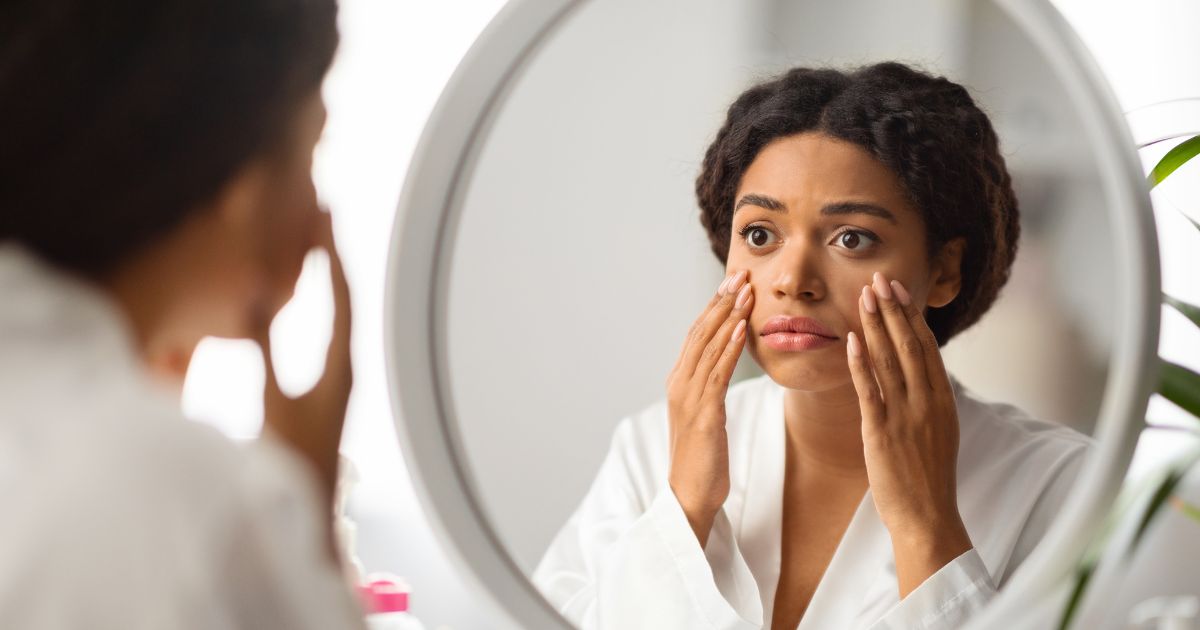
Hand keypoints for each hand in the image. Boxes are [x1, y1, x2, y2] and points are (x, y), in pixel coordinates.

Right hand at [255, 211, 352, 528]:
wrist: (311, 508)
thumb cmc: (293, 461)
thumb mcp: (273, 400)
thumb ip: (264, 350)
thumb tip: (257, 298)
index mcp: (341, 365)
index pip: (340, 297)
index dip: (331, 255)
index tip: (325, 217)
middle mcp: (348, 366)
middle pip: (345, 297)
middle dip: (333, 255)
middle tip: (324, 213)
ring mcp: (342, 376)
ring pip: (341, 312)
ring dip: (330, 275)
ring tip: (319, 240)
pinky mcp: (332, 386)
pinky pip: (333, 328)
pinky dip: (325, 301)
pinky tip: (316, 295)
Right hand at [666, 270, 752, 546]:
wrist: (690, 496)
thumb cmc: (703, 459)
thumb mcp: (706, 415)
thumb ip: (710, 387)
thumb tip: (725, 363)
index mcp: (679, 382)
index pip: (696, 334)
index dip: (714, 306)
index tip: (732, 282)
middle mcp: (679, 384)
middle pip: (700, 332)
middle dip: (721, 301)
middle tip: (740, 274)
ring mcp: (689, 398)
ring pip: (708, 347)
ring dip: (728, 316)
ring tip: (745, 291)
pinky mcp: (703, 415)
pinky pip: (717, 374)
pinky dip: (728, 349)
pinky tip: (741, 329)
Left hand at [846, 272, 971, 597]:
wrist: (928, 517)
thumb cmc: (928, 478)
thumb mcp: (937, 432)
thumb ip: (928, 401)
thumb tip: (920, 375)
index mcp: (942, 401)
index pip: (926, 348)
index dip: (911, 316)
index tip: (898, 290)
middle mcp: (927, 402)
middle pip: (910, 345)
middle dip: (893, 309)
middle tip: (879, 279)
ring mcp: (906, 416)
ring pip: (890, 360)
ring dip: (876, 325)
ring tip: (864, 296)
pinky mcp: (882, 432)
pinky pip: (870, 390)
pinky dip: (861, 363)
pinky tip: (851, 340)